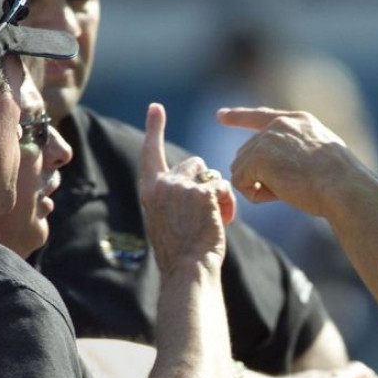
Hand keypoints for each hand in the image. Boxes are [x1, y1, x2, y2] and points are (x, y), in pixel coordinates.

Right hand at [141, 103, 235, 270]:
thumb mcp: (167, 218)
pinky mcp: (202, 193)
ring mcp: (182, 187)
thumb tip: (198, 178)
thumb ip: (174, 195)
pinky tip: (222, 222)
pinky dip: (228, 204)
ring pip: (212, 175)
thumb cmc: (182, 252)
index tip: (155, 108)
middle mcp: (162, 184)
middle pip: (194, 163)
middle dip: (206, 182)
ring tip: (214, 220)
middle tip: (208, 212)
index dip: (154, 129)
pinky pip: (225, 187)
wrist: (188, 270)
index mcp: (149, 190)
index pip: (150, 153)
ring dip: (219, 195)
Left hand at [216, 107, 358, 215]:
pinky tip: (278, 195)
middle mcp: (280, 125)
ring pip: (242, 169)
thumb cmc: (341, 182)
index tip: (221, 115)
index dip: (239, 117)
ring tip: (288, 191)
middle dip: (260, 176)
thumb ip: (299, 151)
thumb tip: (278, 167)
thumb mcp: (323, 154)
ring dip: (258, 186)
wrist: (343, 186)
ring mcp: (268, 139)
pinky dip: (255, 195)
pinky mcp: (258, 157)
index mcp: (299, 121)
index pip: (261, 116)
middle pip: (248, 153)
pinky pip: (241, 182)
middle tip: (290, 189)